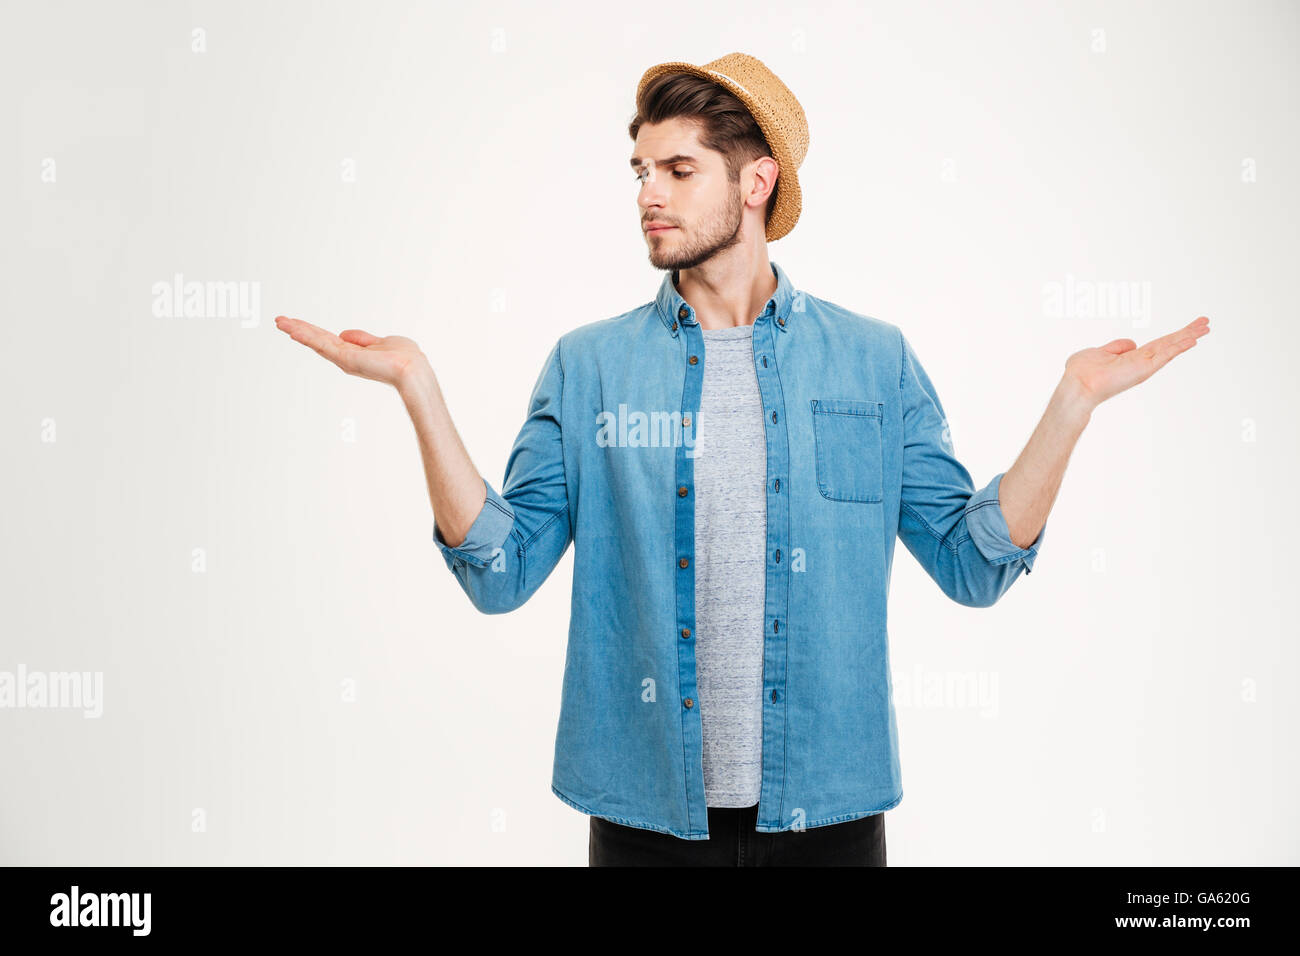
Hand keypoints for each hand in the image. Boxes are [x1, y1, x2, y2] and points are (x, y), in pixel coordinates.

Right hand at [274, 315, 426, 387]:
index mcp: (354, 353)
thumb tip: (344, 334)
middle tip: (279, 320)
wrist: (412, 370)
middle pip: (317, 340)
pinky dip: (308, 337)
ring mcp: (344, 359)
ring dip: (297, 331)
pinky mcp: (345, 358)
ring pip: (316, 341)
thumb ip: (363, 338)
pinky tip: (294, 331)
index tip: (296, 323)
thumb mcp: (382, 341)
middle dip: (299, 330)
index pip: (328, 339)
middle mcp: (346, 358)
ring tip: (280, 322)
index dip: (312, 331)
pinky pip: (322, 345)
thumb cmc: (404, 358)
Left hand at [1063, 315, 1209, 409]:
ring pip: (1171, 347)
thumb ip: (1116, 347)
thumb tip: (1131, 343)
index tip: (1189, 328)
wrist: (1077, 385)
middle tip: (1206, 323)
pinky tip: (1192, 340)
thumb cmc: (1082, 372)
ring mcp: (1144, 366)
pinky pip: (1164, 355)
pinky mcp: (1143, 369)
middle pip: (1170, 343)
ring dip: (1188, 336)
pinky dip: (1178, 347)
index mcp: (1132, 357)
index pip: (1159, 344)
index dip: (1173, 335)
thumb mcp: (1099, 352)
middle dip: (1188, 332)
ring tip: (1206, 327)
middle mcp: (1141, 362)